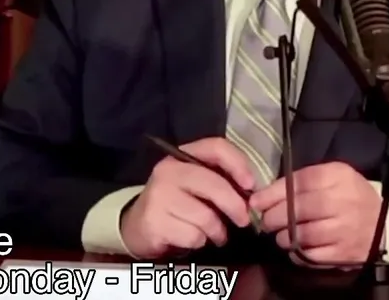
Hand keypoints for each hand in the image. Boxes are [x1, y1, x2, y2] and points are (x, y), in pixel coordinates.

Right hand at [119, 137, 254, 258]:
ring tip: (215, 234)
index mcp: (181, 156)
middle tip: (243, 220)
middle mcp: (167, 171)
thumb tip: (251, 194)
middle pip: (214, 185)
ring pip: (206, 216)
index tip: (250, 186)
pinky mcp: (154, 222)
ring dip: (217, 231)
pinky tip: (193, 239)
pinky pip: (193, 236)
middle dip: (236, 207)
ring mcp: (158, 196)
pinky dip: (200, 241)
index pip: (216, 147)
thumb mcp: (195, 185)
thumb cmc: (176, 204)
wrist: (137, 226)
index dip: (238, 164)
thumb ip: (220, 181)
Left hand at [249, 161, 383, 265]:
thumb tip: (263, 195)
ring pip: (303, 235)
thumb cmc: (349, 196)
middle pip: (298, 209)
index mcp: (339, 176)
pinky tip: (295, 248)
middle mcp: (344, 201)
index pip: (299, 182)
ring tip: (280, 235)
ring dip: (284, 237)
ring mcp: (346, 229)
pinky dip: (297, 254)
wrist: (383, 222)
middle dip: (274, 216)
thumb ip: (300, 181)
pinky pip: (312, 256)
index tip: (255, 202)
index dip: (272, 193)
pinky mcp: (346, 253)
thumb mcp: (331, 177)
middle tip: (265, 221)